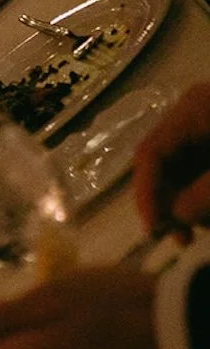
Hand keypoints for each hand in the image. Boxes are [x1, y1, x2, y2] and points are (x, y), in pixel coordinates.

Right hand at [133, 83, 209, 241]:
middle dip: (167, 203)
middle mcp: (193, 114)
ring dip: (184, 204)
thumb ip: (202, 196)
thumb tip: (174, 216)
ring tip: (197, 231)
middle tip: (179, 239)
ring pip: (181, 171)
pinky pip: (199, 171)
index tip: (153, 231)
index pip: (149, 152)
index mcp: (192, 109)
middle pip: (162, 163)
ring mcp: (208, 128)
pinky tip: (206, 217)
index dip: (145, 194)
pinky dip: (200, 196)